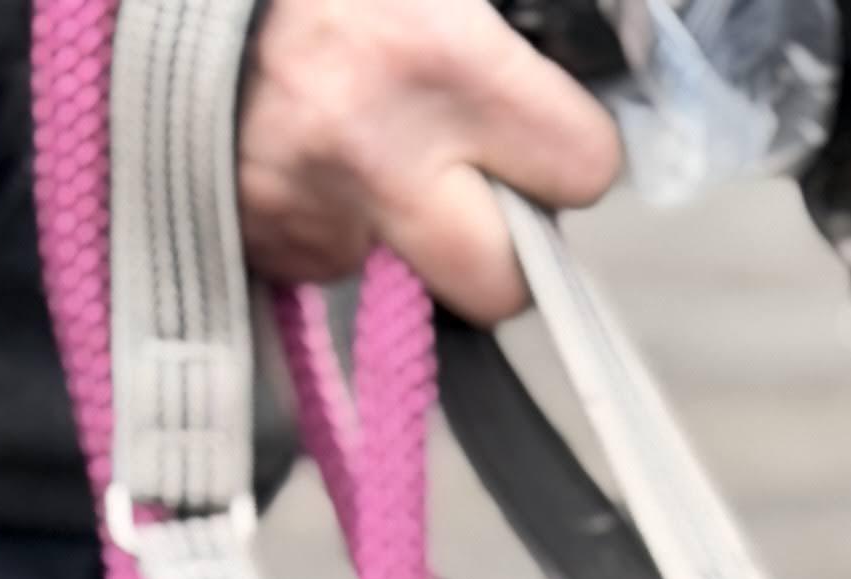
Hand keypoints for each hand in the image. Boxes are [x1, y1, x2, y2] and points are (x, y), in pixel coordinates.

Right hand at [238, 0, 621, 325]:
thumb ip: (508, 17)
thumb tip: (594, 47)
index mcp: (436, 54)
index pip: (580, 168)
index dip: (572, 152)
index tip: (547, 127)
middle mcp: (375, 150)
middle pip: (502, 280)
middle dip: (503, 242)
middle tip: (480, 178)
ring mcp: (307, 209)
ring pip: (414, 279)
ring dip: (411, 229)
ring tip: (368, 133)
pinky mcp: (256, 241)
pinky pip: (331, 261)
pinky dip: (333, 219)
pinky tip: (306, 145)